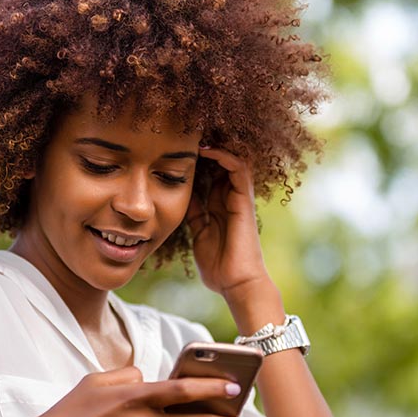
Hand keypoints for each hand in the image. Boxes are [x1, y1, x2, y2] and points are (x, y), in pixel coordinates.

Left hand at [187, 147, 271, 301]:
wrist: (236, 284)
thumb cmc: (218, 266)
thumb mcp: (198, 233)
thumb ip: (194, 214)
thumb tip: (180, 196)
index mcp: (219, 205)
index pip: (209, 172)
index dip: (195, 159)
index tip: (174, 147)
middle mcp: (230, 197)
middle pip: (221, 161)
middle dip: (205, 147)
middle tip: (183, 133)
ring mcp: (238, 197)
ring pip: (232, 158)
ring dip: (215, 146)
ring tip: (194, 135)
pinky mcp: (243, 200)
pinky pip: (239, 168)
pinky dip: (223, 155)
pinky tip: (205, 150)